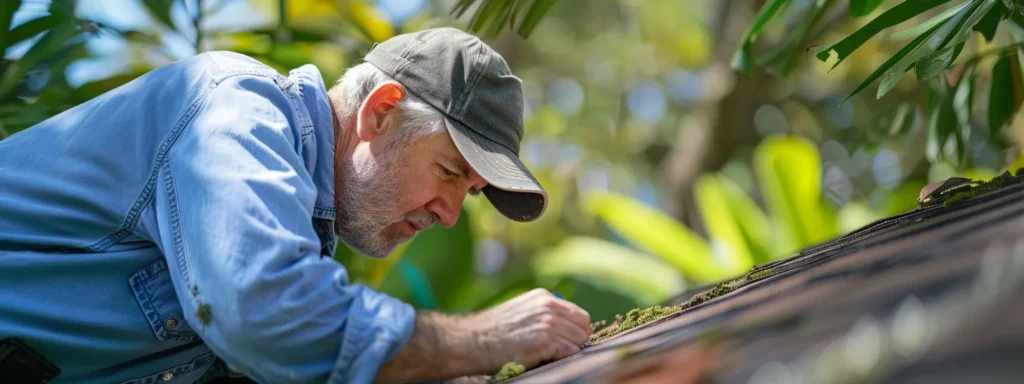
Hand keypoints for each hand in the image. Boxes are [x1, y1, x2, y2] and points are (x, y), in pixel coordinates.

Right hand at [473, 288, 591, 369]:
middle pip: (584, 326)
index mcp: (543, 297)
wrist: (472, 340)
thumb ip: (543, 314)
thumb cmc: (493, 331)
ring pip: (579, 340)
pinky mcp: (546, 340)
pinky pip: (571, 352)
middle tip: (559, 351)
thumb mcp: (520, 311)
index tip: (565, 341)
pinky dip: (561, 359)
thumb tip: (567, 328)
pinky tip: (543, 358)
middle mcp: (548, 306)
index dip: (574, 330)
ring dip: (567, 351)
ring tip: (546, 355)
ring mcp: (548, 322)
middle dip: (576, 340)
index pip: (578, 314)